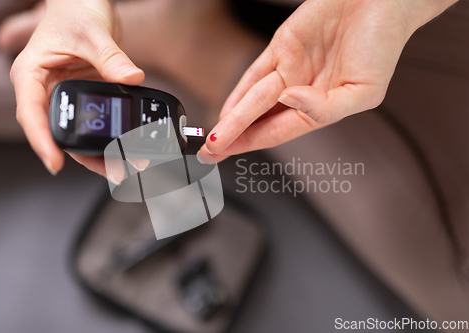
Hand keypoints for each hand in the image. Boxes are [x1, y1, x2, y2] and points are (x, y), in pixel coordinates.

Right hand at [10, 0, 143, 175]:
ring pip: (76, 133)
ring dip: (98, 152)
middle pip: (57, 131)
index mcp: (32, 74)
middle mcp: (45, 89)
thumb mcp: (92, 33)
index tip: (54, 162)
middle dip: (82, 155)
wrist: (84, 3)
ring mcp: (65, 96)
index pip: (31, 113)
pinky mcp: (83, 97)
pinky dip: (107, 138)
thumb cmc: (75, 9)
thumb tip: (132, 77)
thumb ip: (111, 58)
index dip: (42, 141)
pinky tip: (124, 149)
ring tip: (123, 166)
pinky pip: (93, 123)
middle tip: (111, 169)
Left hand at [198, 0, 456, 161]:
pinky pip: (254, 72)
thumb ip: (325, 107)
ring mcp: (289, 68)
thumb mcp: (364, 91)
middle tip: (209, 154)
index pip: (277, 133)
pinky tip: (225, 108)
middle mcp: (300, 90)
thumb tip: (289, 101)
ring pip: (253, 99)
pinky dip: (238, 90)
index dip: (251, 145)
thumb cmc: (382, 44)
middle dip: (233, 138)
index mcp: (319, 107)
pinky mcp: (282, 45)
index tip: (226, 157)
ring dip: (232, 118)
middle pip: (259, 120)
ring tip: (213, 137)